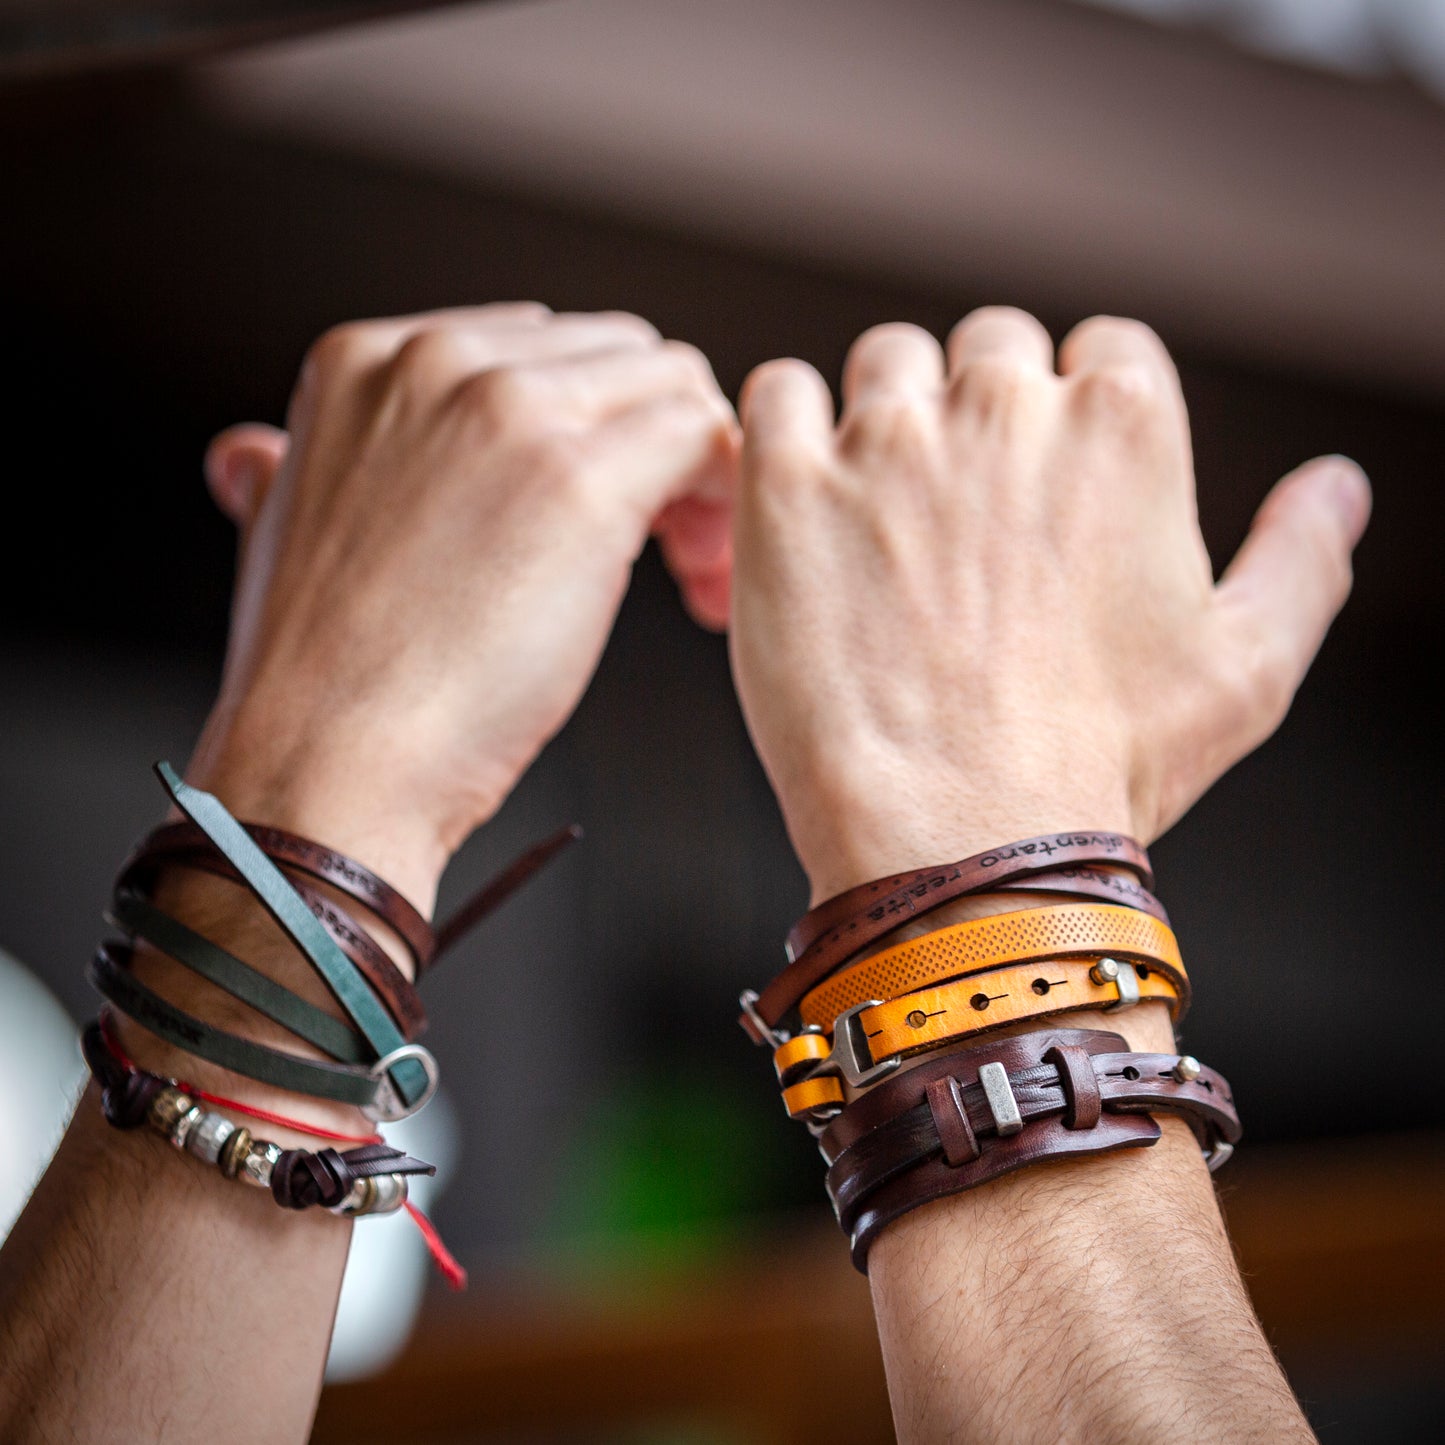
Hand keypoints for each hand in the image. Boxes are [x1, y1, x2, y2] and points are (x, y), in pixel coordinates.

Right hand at [190, 303, 737, 905]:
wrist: (329, 764)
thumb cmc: (322, 682)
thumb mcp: (281, 534)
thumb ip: (291, 469)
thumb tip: (256, 454)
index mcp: (368, 360)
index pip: (540, 346)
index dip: (591, 428)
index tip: (604, 505)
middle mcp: (439, 360)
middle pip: (618, 358)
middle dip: (652, 445)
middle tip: (663, 544)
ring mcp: (510, 410)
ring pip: (671, 388)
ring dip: (698, 473)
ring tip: (684, 569)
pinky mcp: (579, 478)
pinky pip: (705, 437)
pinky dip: (727, 500)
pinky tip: (702, 573)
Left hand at [730, 307, 1368, 901]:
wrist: (959, 841)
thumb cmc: (1102, 768)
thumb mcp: (1247, 671)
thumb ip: (1299, 558)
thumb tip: (1340, 485)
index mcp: (1123, 427)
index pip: (1101, 349)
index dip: (1073, 414)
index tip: (1046, 487)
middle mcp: (1005, 408)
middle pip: (987, 347)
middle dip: (980, 413)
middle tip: (960, 520)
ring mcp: (888, 442)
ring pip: (884, 364)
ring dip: (886, 421)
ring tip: (880, 525)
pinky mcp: (789, 486)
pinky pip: (778, 395)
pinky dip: (788, 429)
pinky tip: (805, 503)